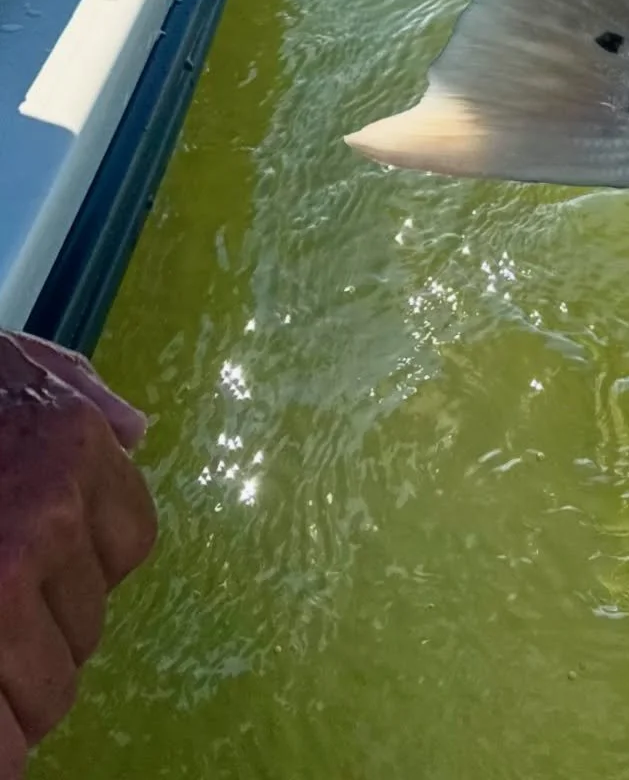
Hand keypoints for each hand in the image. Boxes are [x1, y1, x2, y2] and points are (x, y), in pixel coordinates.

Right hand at [0, 333, 156, 775]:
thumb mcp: (10, 367)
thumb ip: (74, 394)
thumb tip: (135, 431)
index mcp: (72, 446)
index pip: (128, 546)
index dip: (76, 569)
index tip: (33, 568)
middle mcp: (47, 517)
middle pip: (86, 631)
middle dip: (38, 638)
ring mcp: (0, 581)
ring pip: (45, 693)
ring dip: (7, 691)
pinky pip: (1, 747)